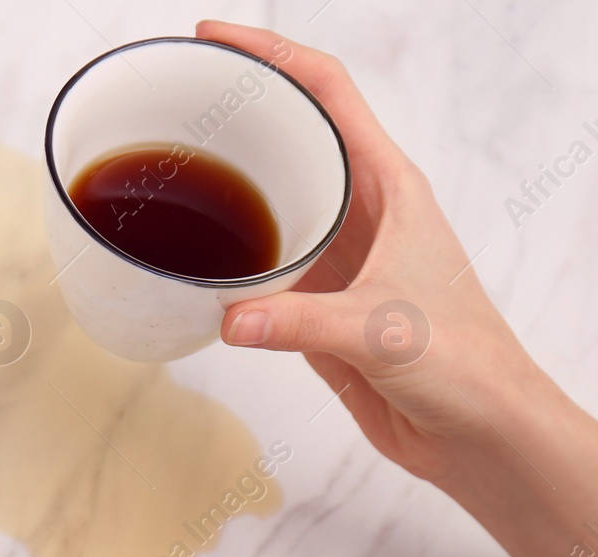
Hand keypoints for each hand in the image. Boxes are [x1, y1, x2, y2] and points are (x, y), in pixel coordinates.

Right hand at [199, 20, 563, 488]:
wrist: (478, 431)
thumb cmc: (464, 363)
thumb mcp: (382, 331)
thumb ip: (301, 322)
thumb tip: (227, 317)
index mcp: (389, 188)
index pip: (327, 93)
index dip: (270, 55)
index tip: (214, 39)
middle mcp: (360, 212)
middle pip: (292, 135)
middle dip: (234, 109)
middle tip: (172, 100)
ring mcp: (336, 257)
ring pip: (270, 199)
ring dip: (223, 185)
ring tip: (164, 173)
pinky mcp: (314, 305)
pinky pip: (260, 264)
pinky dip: (222, 256)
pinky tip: (188, 260)